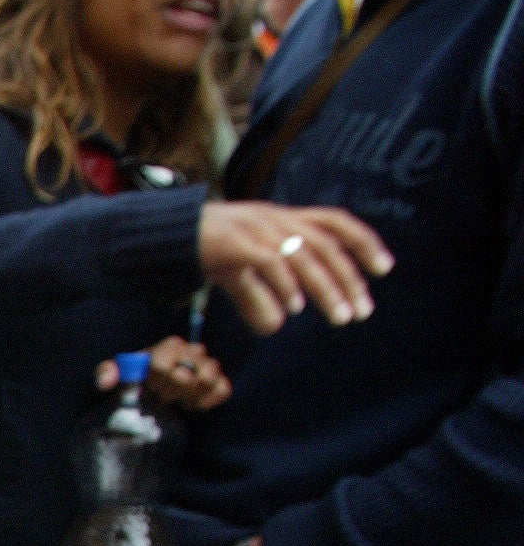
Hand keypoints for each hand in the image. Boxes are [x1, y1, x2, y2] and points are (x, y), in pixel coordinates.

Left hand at [96, 337, 230, 411]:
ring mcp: (209, 365)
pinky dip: (207, 401)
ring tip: (176, 400)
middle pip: (186, 376)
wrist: (159, 389)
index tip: (151, 388)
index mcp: (169, 346)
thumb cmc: (138, 378)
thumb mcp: (118, 374)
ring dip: (188, 396)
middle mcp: (193, 350)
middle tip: (162, 397)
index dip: (154, 381)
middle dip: (169, 392)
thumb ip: (107, 372)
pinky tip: (191, 405)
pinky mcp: (220, 381)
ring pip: (206, 380)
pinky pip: (223, 390)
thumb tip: (106, 382)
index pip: (163, 364)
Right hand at [199, 200, 391, 333]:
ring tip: (341, 317)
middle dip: (349, 278)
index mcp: (283, 218)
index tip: (384, 269)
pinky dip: (285, 285)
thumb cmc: (204, 250)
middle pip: (326, 244)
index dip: (363, 242)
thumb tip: (275, 326)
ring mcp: (255, 228)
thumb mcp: (237, 273)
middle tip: (362, 311)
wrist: (162, 234)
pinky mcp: (234, 242)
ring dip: (327, 288)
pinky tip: (295, 308)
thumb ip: (258, 298)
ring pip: (304, 255)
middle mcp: (276, 218)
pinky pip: (268, 262)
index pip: (335, 222)